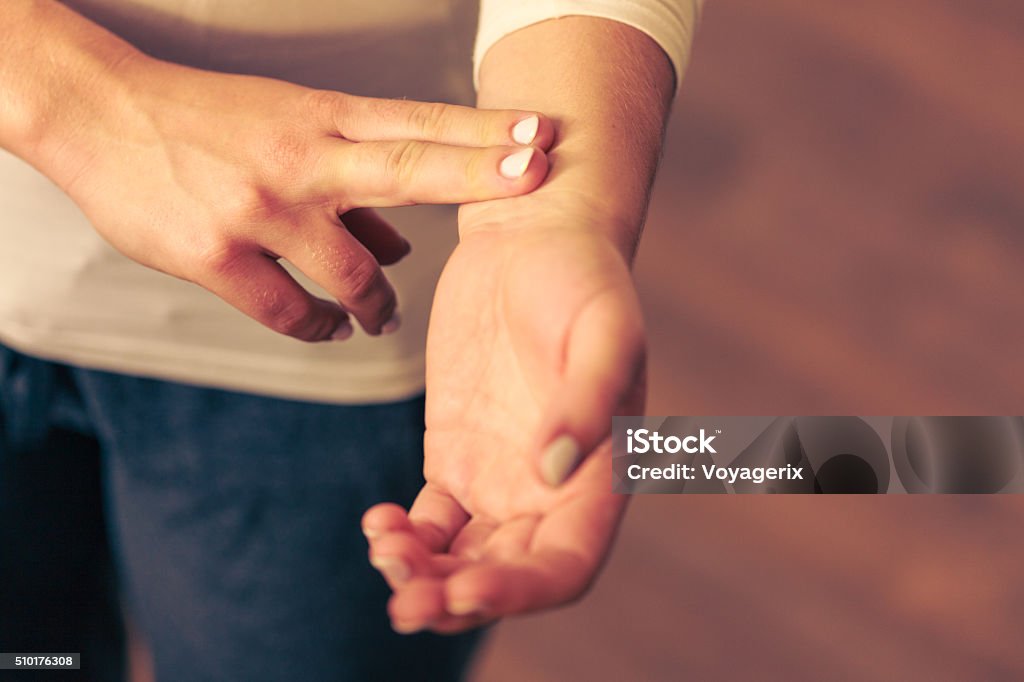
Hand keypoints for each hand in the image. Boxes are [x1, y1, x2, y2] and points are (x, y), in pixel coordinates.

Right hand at [39, 52, 551, 339]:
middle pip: (404, 167)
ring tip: (380, 318)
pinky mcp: (215, 256)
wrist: (100, 115)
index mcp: (320, 117)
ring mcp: (258, 208)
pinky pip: (291, 312)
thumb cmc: (209, 123)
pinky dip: (319, 326)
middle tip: (534, 178)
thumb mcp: (288, 132)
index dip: (481, 131)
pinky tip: (325, 326)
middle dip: (476, 174)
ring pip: (353, 271)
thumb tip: (405, 249)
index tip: (540, 134)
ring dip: (380, 304)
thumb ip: (352, 187)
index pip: (416, 122)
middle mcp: (299, 158)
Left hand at [363, 193, 644, 632]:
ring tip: (384, 552)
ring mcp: (500, 476)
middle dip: (456, 600)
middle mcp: (551, 491)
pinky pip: (430, 522)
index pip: (566, 566)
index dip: (519, 592)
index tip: (464, 587)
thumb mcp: (603, 328)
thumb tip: (556, 472)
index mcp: (600, 476)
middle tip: (405, 603)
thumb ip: (589, 400)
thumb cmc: (584, 276)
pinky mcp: (455, 454)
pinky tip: (376, 524)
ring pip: (461, 559)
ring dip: (423, 577)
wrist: (530, 234)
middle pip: (505, 576)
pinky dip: (404, 539)